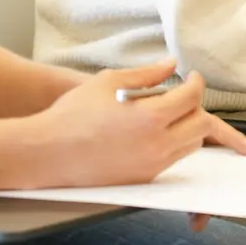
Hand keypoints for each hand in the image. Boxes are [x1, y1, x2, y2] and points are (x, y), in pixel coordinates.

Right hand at [31, 59, 245, 189]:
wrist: (43, 154)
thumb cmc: (73, 113)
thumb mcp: (110, 81)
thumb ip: (147, 73)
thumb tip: (171, 64)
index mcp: (150, 118)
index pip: (193, 98)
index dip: (196, 83)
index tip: (192, 77)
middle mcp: (156, 145)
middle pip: (202, 125)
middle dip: (199, 106)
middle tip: (188, 95)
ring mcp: (150, 166)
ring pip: (191, 145)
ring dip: (190, 127)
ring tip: (176, 112)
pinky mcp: (141, 180)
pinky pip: (172, 159)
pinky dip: (175, 143)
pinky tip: (161, 131)